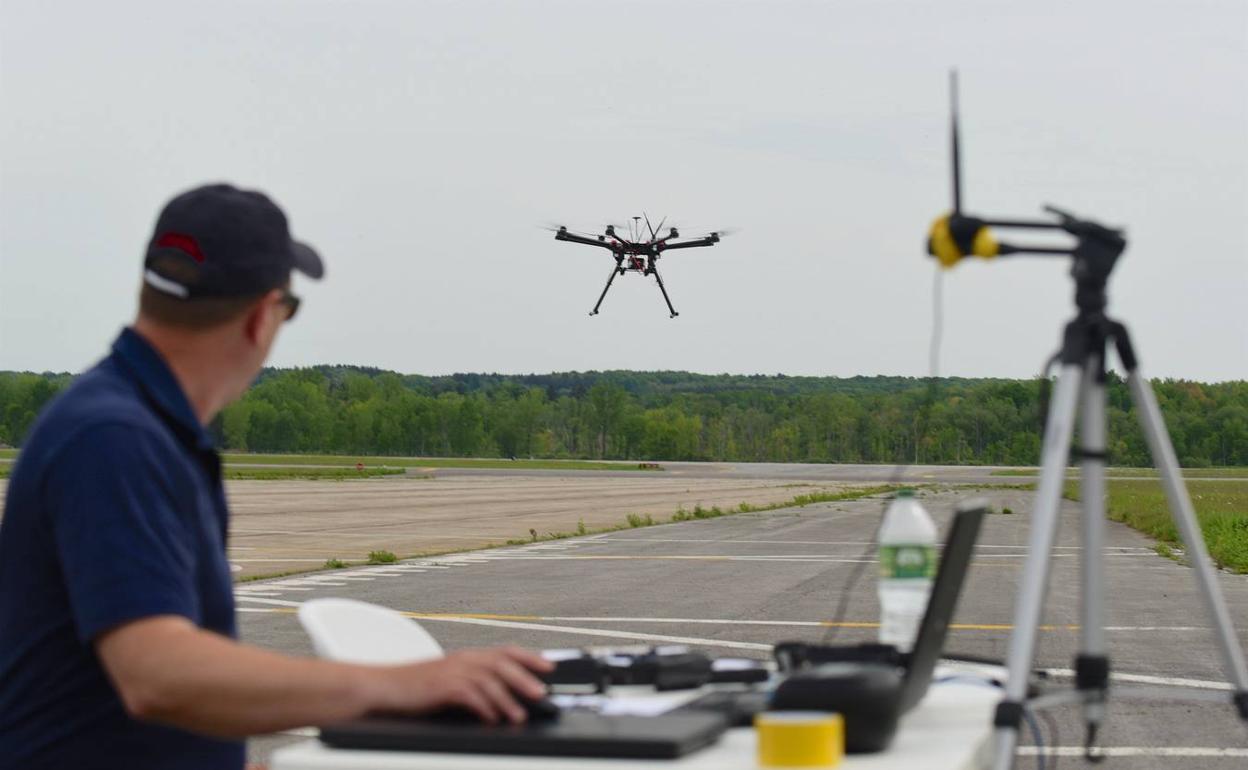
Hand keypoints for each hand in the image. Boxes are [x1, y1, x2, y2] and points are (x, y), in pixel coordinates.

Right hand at [374, 647, 553, 724]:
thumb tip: (500, 701)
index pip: (505, 650)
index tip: (550, 666)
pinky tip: (491, 719)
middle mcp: (462, 659)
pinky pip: (469, 695)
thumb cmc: (413, 688)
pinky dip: (483, 707)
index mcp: (466, 656)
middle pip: (502, 663)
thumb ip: (472, 685)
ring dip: (508, 699)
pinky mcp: (441, 687)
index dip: (530, 657)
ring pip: (489, 680)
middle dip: (525, 677)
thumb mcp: (447, 681)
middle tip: (542, 693)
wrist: (382, 687)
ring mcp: (451, 671)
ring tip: (519, 715)